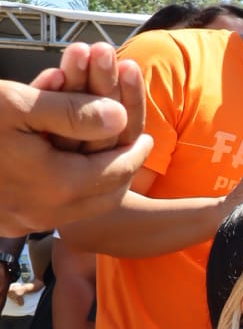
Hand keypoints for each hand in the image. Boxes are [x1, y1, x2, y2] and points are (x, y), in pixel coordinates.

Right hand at [0, 45, 152, 231]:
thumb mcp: (18, 104)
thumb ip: (73, 113)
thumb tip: (119, 118)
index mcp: (54, 186)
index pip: (114, 172)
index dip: (134, 152)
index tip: (144, 136)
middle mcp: (45, 214)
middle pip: (104, 198)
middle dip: (123, 171)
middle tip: (133, 147)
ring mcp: (26, 223)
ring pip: (82, 208)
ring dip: (99, 181)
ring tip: (106, 155)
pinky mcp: (10, 224)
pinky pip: (56, 210)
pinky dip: (71, 189)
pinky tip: (69, 168)